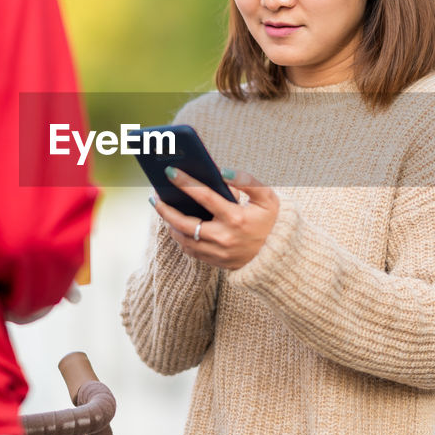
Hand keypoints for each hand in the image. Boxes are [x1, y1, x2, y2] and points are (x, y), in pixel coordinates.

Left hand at [151, 168, 278, 269]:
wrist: (279, 257)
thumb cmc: (272, 222)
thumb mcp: (267, 198)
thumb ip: (248, 181)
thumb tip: (222, 172)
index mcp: (236, 218)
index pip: (204, 197)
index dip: (185, 183)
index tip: (170, 172)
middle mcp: (224, 237)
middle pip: (184, 223)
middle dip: (166, 209)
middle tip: (155, 195)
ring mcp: (218, 253)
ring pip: (183, 239)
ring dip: (170, 223)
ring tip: (163, 208)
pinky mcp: (215, 262)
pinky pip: (190, 251)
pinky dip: (180, 237)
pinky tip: (175, 225)